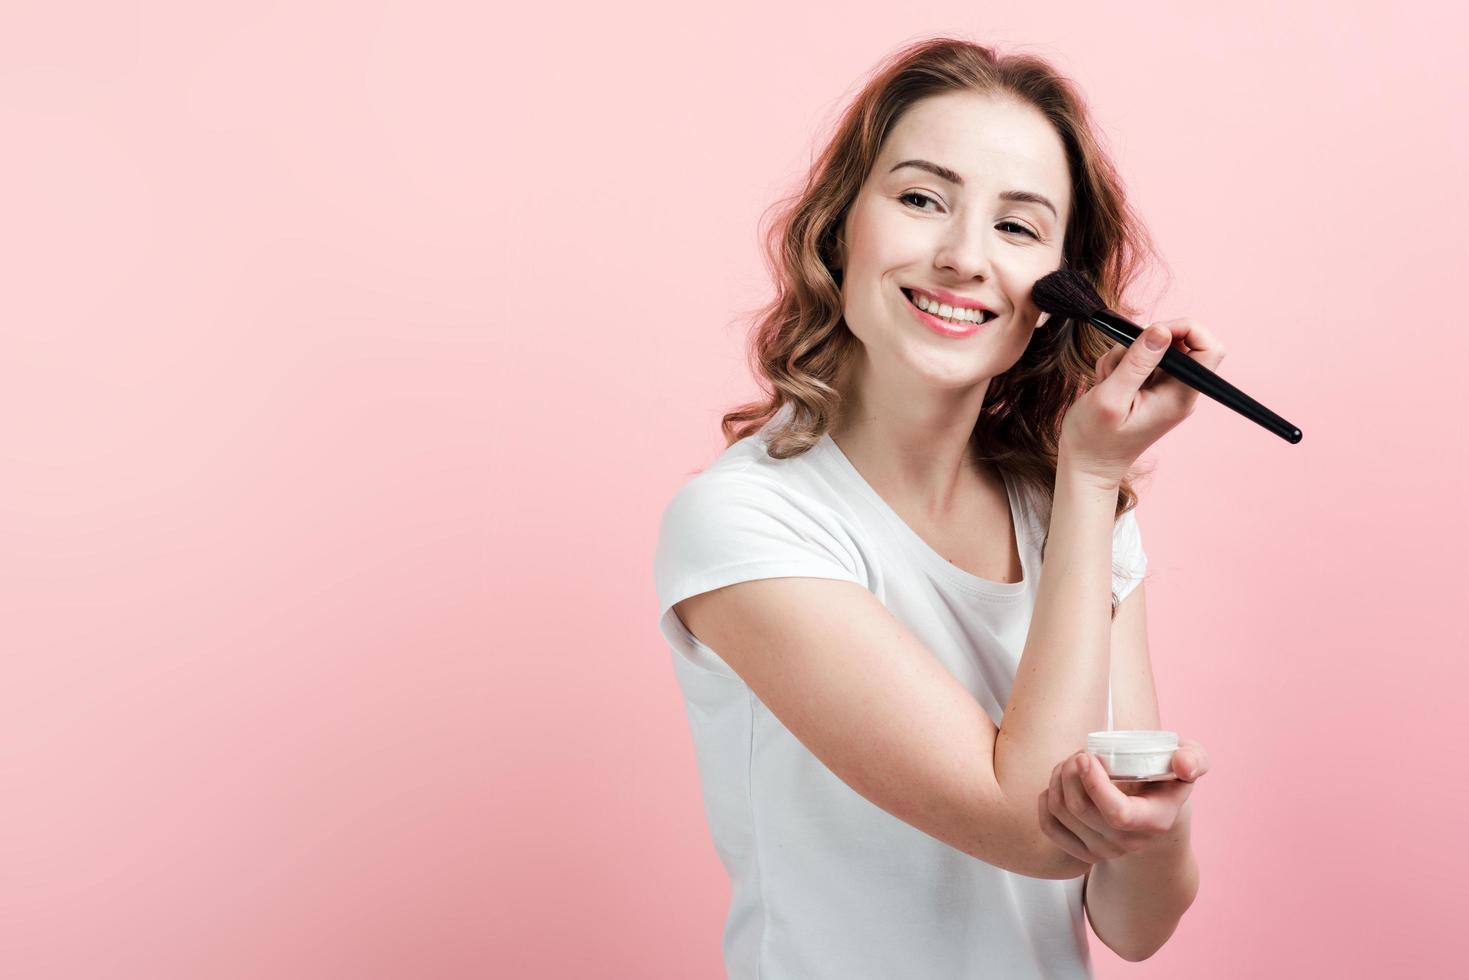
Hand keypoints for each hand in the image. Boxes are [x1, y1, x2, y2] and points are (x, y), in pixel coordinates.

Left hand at [1037, 738, 1209, 864]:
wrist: (1157, 813)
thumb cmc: (1169, 779)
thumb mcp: (1191, 762)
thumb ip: (1193, 759)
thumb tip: (1182, 765)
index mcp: (1155, 821)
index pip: (1116, 813)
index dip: (1094, 784)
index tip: (1086, 756)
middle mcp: (1128, 842)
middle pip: (1079, 808)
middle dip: (1070, 771)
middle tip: (1080, 753)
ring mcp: (1103, 850)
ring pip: (1061, 812)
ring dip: (1057, 779)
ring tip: (1072, 764)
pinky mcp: (1082, 851)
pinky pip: (1050, 826)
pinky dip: (1047, 798)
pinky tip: (1059, 784)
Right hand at [1058, 319, 1226, 487]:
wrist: (1087, 464)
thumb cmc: (1094, 439)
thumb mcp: (1110, 398)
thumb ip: (1136, 363)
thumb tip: (1161, 330)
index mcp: (1178, 397)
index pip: (1209, 348)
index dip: (1185, 329)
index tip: (1152, 332)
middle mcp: (1179, 392)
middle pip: (1181, 342)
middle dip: (1145, 342)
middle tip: (1120, 363)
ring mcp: (1166, 390)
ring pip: (1156, 347)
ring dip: (1126, 354)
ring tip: (1108, 380)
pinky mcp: (1151, 387)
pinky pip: (1142, 359)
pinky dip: (1121, 362)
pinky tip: (1107, 383)